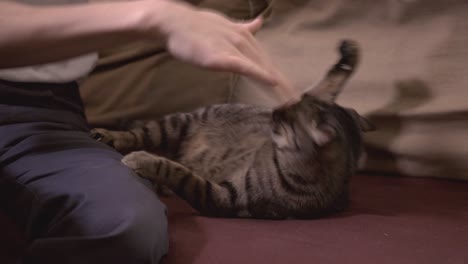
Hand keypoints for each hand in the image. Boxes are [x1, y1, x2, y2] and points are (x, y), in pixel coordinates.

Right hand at [140, 0, 297, 101]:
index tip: (290, 90)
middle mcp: (243, 41)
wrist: (173, 22)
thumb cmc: (195, 26)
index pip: (265, 59)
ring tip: (290, 101)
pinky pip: (245, 66)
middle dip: (284, 85)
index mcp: (244, 36)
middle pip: (268, 66)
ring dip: (278, 85)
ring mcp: (234, 48)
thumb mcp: (223, 24)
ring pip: (261, 68)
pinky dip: (260, 74)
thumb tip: (259, 23)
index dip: (279, 74)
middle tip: (297, 101)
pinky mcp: (222, 56)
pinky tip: (272, 83)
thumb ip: (243, 27)